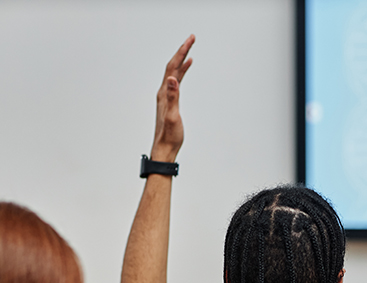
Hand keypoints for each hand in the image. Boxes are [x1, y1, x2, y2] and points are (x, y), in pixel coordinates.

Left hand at [151, 34, 194, 162]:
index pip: (172, 67)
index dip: (181, 52)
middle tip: (192, 38)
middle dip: (182, 51)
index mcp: (164, 93)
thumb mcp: (172, 116)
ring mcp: (166, 97)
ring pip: (174, 73)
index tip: (190, 41)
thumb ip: (172, 97)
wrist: (164, 149)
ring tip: (189, 50)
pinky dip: (181, 73)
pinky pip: (175, 82)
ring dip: (182, 60)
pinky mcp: (169, 102)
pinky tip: (185, 70)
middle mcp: (163, 92)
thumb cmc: (169, 136)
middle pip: (172, 66)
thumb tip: (172, 79)